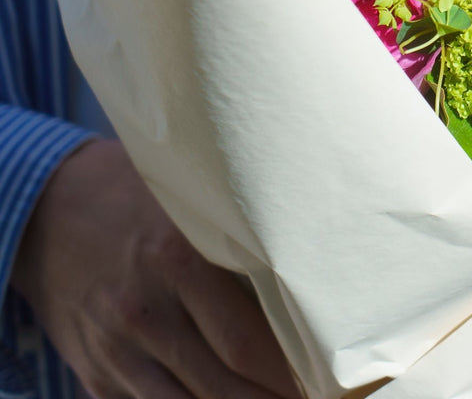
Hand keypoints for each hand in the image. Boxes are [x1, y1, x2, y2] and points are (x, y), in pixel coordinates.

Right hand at [11, 138, 300, 398]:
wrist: (47, 207)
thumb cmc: (136, 193)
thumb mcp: (188, 200)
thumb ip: (236, 235)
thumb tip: (302, 266)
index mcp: (177, 261)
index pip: (245, 341)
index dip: (289, 370)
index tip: (324, 375)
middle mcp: (144, 312)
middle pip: (222, 385)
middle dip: (271, 398)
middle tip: (312, 396)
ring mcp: (115, 351)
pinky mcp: (95, 373)